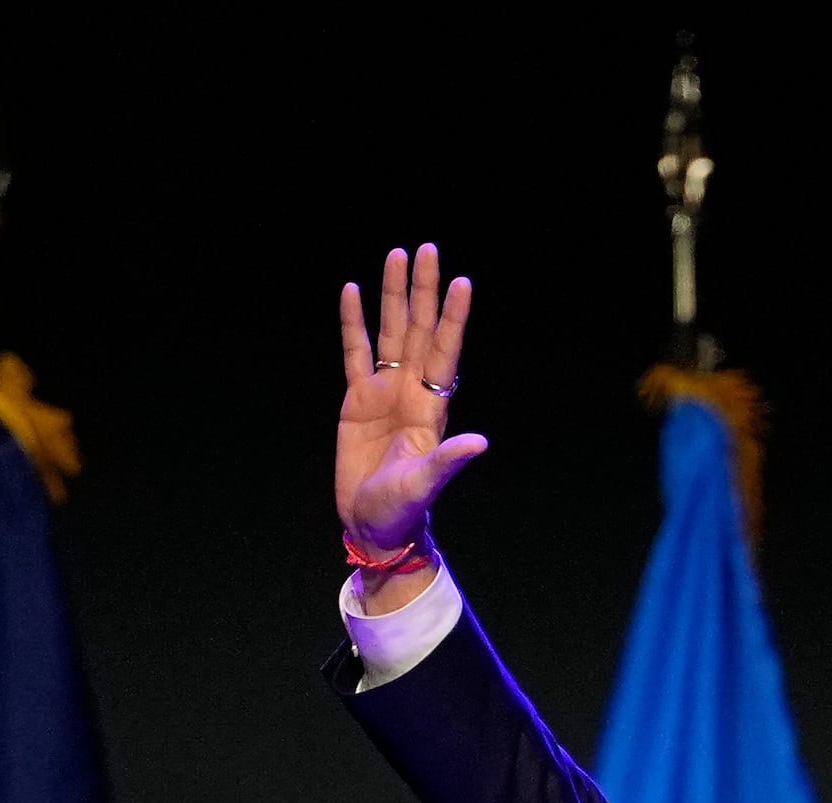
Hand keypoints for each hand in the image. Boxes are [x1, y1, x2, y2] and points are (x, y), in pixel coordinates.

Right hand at [336, 243, 485, 563]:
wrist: (373, 524)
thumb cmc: (403, 508)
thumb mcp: (425, 483)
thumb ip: (448, 460)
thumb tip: (479, 443)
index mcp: (431, 407)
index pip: (444, 351)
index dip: (453, 318)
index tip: (461, 282)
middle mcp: (411, 391)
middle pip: (419, 329)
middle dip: (423, 290)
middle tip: (426, 249)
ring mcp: (384, 391)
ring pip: (389, 332)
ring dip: (393, 295)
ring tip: (395, 255)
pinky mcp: (356, 400)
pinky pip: (355, 352)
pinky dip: (353, 323)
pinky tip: (352, 290)